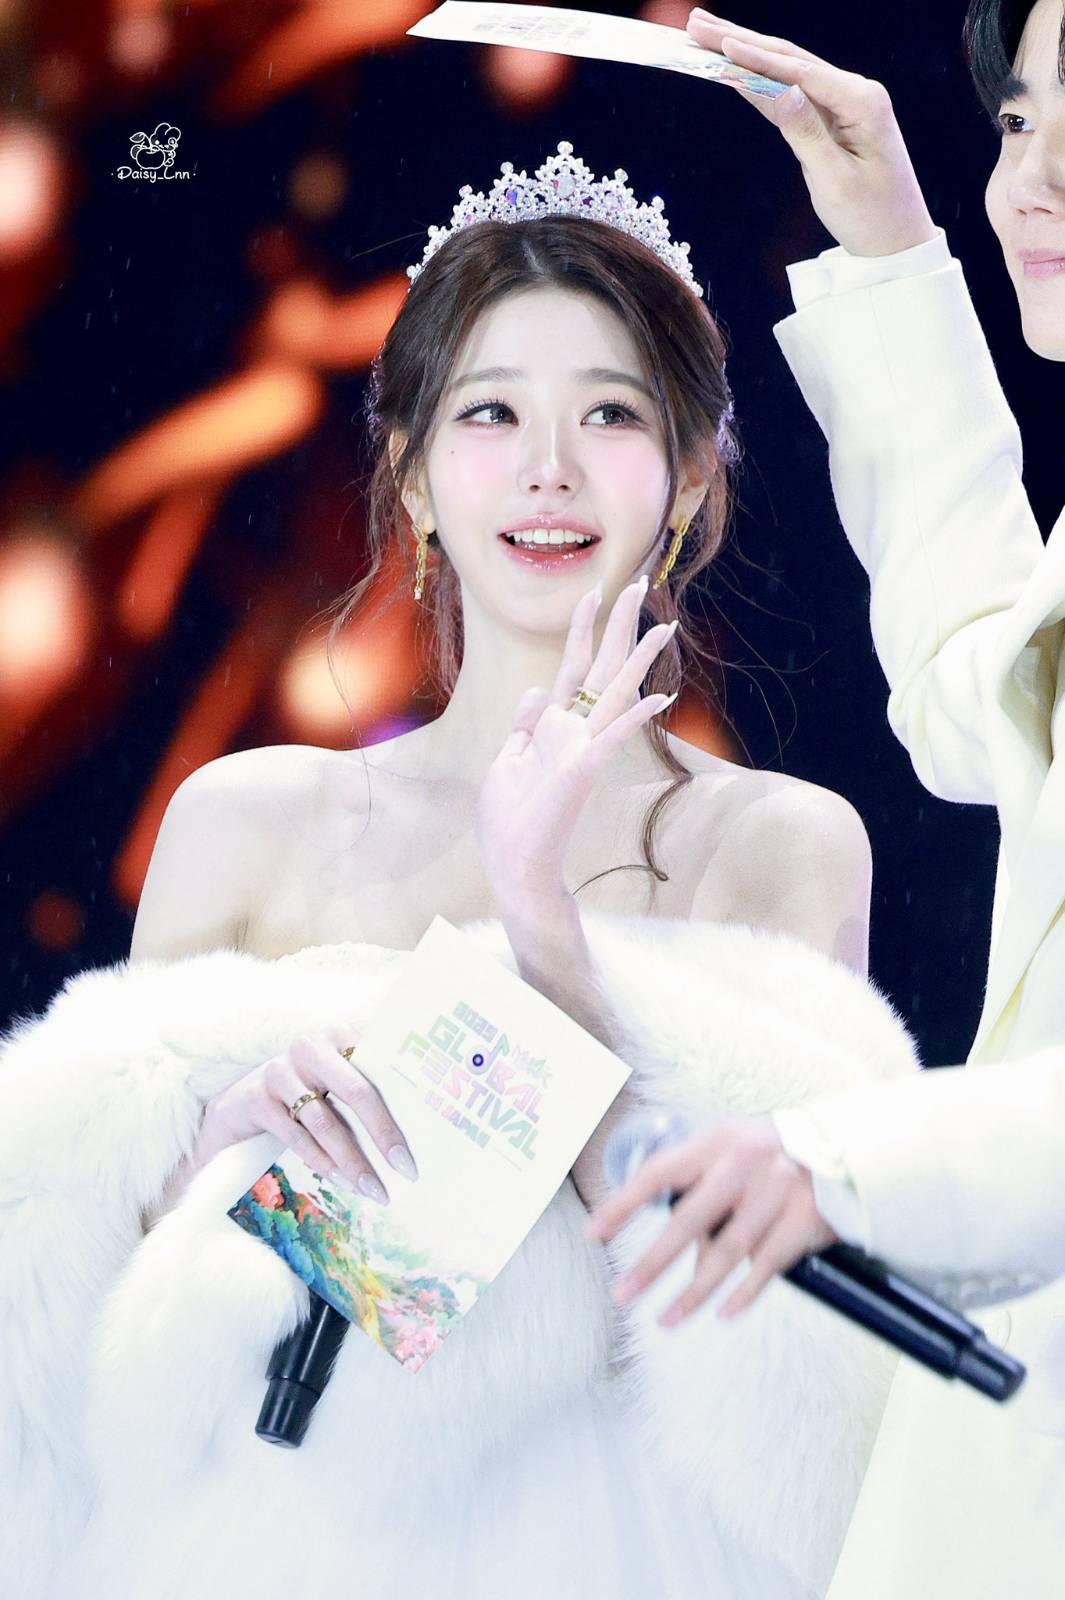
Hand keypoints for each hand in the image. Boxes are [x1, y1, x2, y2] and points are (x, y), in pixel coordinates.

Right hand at [157, 1027, 418, 1226]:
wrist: (239, 1104)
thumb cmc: (304, 1093)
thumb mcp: (335, 1081)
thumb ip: (369, 1088)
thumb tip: (419, 1129)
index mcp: (339, 1036)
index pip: (380, 1063)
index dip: (406, 1096)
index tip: (430, 1128)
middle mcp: (310, 1047)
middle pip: (358, 1092)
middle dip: (385, 1134)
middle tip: (407, 1169)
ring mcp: (281, 1071)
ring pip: (327, 1123)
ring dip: (354, 1161)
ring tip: (375, 1190)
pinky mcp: (258, 1099)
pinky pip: (298, 1138)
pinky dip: (323, 1163)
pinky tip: (343, 1182)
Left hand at [475, 576, 676, 907]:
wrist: (513, 861)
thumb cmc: (508, 818)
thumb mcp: (506, 760)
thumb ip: (525, 724)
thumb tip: (539, 689)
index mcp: (553, 725)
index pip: (573, 664)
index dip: (581, 626)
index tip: (594, 590)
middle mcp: (574, 730)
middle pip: (602, 665)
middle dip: (619, 623)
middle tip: (640, 583)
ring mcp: (583, 748)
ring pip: (616, 693)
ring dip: (638, 659)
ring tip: (663, 626)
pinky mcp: (584, 769)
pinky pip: (614, 737)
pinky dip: (635, 718)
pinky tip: (662, 698)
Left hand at [583, 1115, 837, 1321]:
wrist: (847, 1150)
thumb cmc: (774, 1154)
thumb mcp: (734, 1151)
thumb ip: (702, 1188)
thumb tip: (672, 1247)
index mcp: (718, 1141)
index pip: (659, 1172)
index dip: (624, 1204)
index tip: (594, 1234)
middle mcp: (745, 1163)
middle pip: (688, 1220)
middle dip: (651, 1263)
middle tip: (622, 1294)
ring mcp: (777, 1191)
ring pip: (725, 1252)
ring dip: (693, 1293)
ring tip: (664, 1320)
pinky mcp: (805, 1220)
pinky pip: (766, 1266)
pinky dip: (742, 1294)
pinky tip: (721, 1313)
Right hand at [686, 10, 938, 257]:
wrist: (899, 241)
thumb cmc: (871, 216)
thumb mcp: (834, 179)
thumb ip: (804, 131)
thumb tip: (776, 89)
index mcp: (861, 101)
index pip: (799, 71)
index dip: (756, 56)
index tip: (718, 43)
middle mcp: (855, 91)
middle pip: (789, 58)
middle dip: (741, 39)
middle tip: (695, 24)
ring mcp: (845, 102)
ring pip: (788, 70)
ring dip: (746, 52)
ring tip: (705, 35)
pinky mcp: (834, 117)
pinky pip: (792, 93)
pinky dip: (761, 79)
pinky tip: (735, 66)